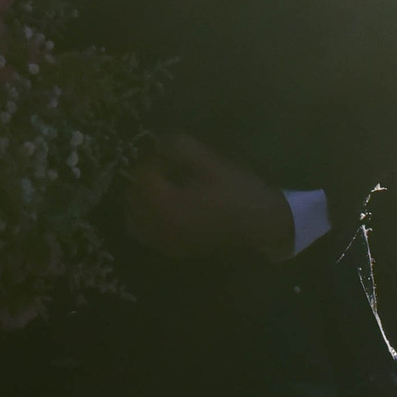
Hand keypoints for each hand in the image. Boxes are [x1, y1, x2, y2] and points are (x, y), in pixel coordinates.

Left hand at [122, 131, 293, 260]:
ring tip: (162, 188)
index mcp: (167, 205)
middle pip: (132, 200)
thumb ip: (178, 148)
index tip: (169, 157)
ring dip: (141, 202)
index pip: (143, 177)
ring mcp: (168, 244)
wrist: (264, 225)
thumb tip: (157, 144)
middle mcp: (161, 228)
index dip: (154, 162)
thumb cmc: (238, 191)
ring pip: (135, 221)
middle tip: (164, 170)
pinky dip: (148, 220)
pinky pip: (148, 235)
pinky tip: (168, 208)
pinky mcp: (176, 252)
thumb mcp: (210, 161)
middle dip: (144, 181)